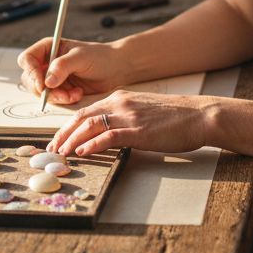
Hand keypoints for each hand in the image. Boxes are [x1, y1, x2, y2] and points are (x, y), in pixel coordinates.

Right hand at [16, 37, 128, 105]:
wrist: (115, 69)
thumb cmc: (100, 56)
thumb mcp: (81, 58)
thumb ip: (62, 66)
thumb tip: (47, 82)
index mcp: (48, 48)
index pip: (27, 59)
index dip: (31, 72)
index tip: (43, 84)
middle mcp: (47, 62)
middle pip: (29, 78)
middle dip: (44, 89)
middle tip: (60, 93)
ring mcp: (52, 77)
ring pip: (40, 92)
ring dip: (56, 96)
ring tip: (73, 93)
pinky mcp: (60, 89)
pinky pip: (53, 99)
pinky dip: (64, 100)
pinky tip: (77, 94)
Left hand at [47, 91, 216, 156]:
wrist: (200, 115)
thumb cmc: (176, 117)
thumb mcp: (144, 111)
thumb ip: (125, 117)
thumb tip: (109, 133)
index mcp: (121, 98)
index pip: (86, 111)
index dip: (68, 127)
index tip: (58, 140)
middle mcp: (121, 104)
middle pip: (82, 117)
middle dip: (62, 134)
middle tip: (52, 150)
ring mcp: (129, 116)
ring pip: (90, 126)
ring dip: (71, 141)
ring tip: (61, 154)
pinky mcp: (139, 131)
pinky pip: (109, 136)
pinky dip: (92, 145)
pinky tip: (82, 153)